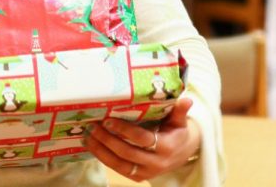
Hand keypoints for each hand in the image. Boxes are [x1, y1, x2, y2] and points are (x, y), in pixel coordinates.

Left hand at [85, 96, 200, 181]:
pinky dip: (104, 159)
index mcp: (167, 147)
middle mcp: (157, 163)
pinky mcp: (139, 177)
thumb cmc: (177, 132)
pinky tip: (93, 147)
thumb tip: (187, 99)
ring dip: (102, 151)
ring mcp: (147, 172)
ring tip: (89, 137)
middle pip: (127, 153)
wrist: (182, 154)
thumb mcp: (180, 121)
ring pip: (120, 165)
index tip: (109, 120)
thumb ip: (180, 110)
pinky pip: (119, 170)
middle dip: (108, 140)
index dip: (125, 131)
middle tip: (94, 126)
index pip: (143, 139)